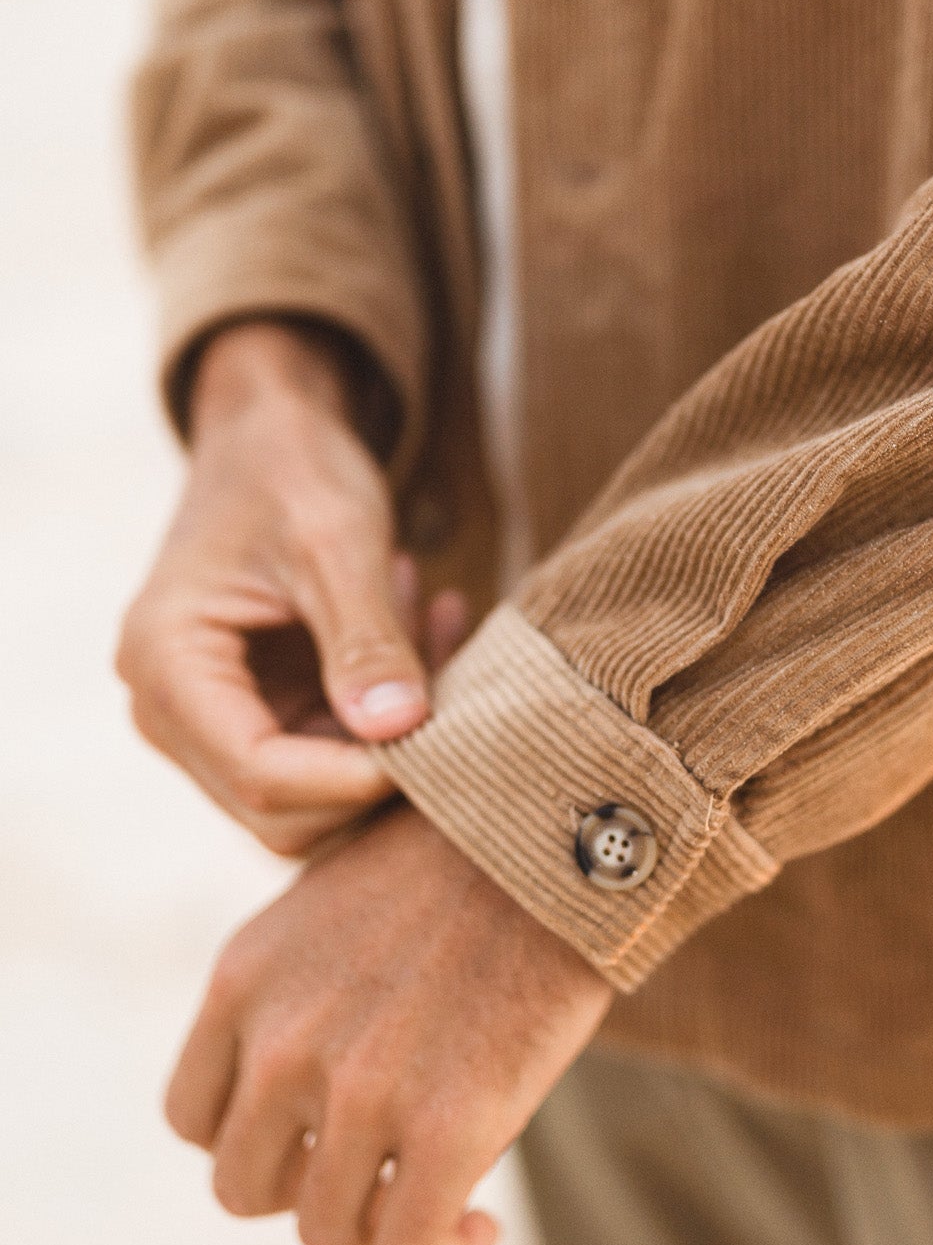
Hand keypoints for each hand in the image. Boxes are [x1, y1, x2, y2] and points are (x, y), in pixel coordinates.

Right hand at [117, 321, 464, 854]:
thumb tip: (398, 730)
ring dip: (392, 738)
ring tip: (432, 622)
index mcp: (166, 664)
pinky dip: (393, 713)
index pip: (258, 772)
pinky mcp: (260, 715)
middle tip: (452, 691)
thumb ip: (366, 635)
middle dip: (377, 770)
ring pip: (315, 797)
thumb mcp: (337, 540)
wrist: (271, 433)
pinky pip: (333, 755)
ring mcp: (213, 721)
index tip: (437, 738)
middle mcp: (172, 710)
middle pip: (279, 811)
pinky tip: (431, 622)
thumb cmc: (292, 469)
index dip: (353, 777)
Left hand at [165, 804, 613, 1244]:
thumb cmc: (468, 847)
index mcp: (244, 977)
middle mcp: (284, 1041)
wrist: (563, 823)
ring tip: (440, 1191)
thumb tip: (320, 1064)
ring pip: (326, 1230)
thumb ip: (301, 980)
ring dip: (380, 1223)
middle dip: (311, 1187)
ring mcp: (361, 1090)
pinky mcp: (449, 1126)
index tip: (315, 1133)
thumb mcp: (337, 893)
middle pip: (247, 1187)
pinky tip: (482, 1226)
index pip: (194, 1118)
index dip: (256, 1140)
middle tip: (380, 1166)